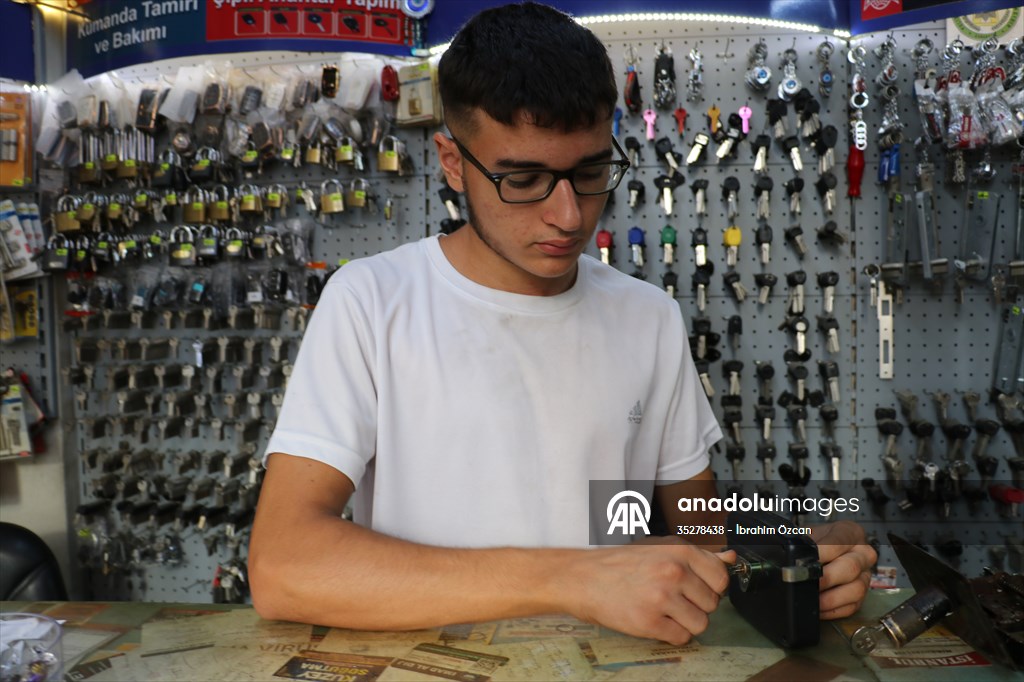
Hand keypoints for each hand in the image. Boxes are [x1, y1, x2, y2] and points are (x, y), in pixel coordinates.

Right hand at [566, 543, 734, 644]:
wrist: (582, 577)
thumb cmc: (620, 563)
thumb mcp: (660, 548)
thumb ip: (699, 556)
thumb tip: (731, 559)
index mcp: (679, 551)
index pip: (721, 578)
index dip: (711, 587)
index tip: (697, 588)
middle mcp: (673, 572)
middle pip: (712, 603)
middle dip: (696, 605)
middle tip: (673, 599)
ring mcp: (661, 597)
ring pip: (700, 623)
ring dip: (686, 622)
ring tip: (664, 611)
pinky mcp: (649, 622)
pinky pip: (681, 637)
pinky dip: (671, 634)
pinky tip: (655, 621)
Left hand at [811, 521, 876, 619]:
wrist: (820, 553)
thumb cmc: (815, 542)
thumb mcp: (808, 534)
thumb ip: (804, 542)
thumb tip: (794, 556)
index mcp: (851, 533)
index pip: (839, 542)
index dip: (822, 553)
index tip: (806, 562)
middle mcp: (863, 553)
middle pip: (851, 568)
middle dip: (826, 578)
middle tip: (807, 582)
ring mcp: (865, 576)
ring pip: (856, 590)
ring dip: (831, 598)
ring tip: (812, 599)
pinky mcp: (861, 596)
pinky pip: (852, 607)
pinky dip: (834, 610)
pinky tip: (818, 608)